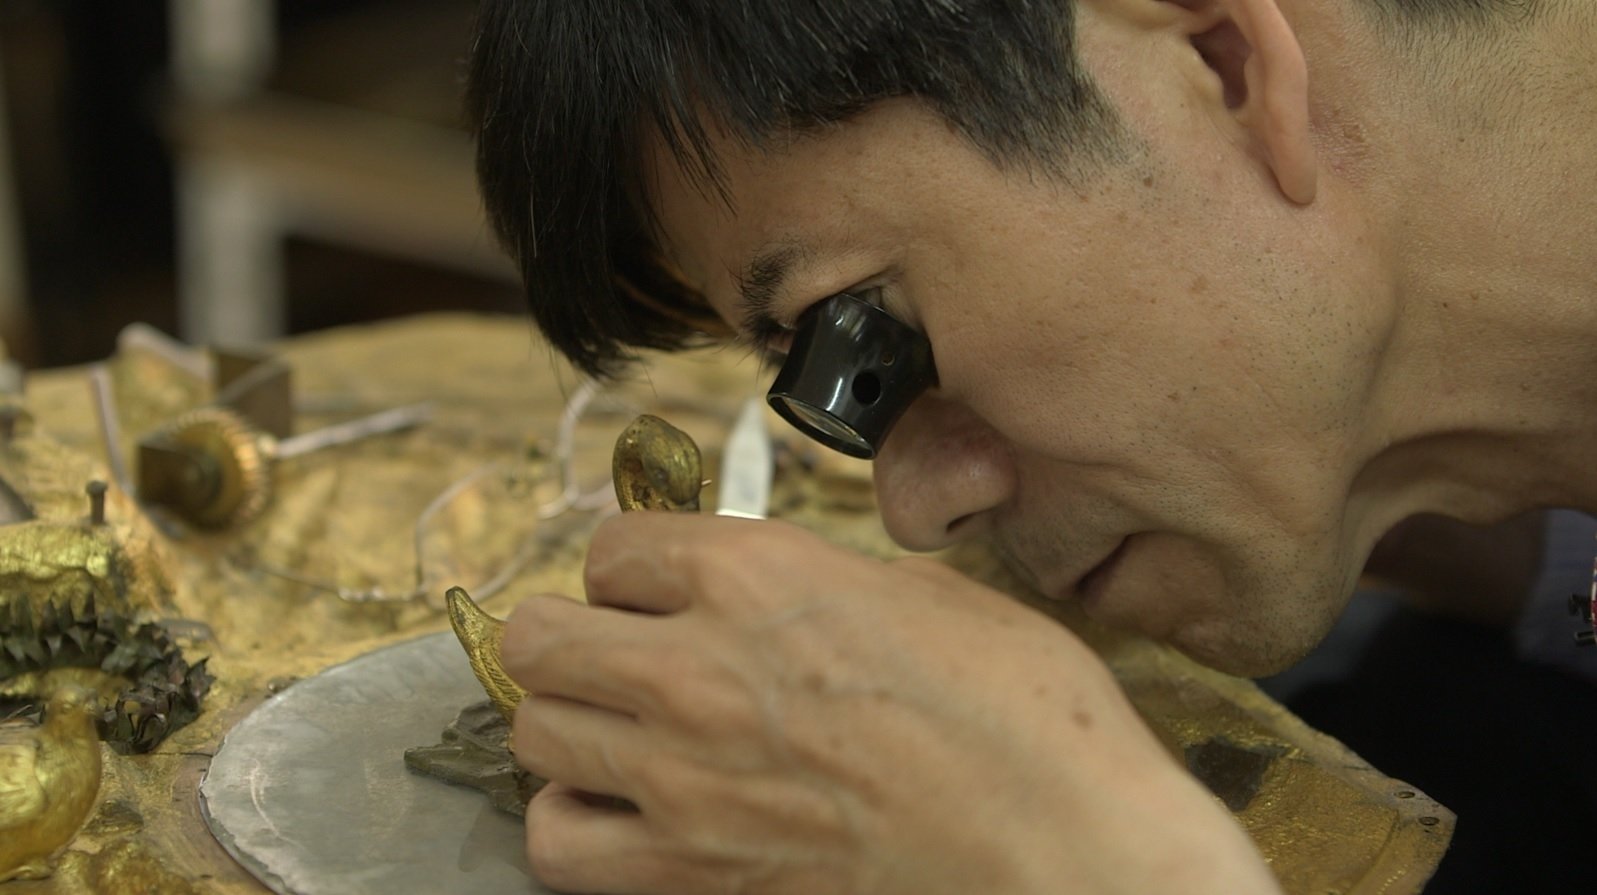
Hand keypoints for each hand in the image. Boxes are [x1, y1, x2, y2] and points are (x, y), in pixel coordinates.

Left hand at [501, 514, 1278, 894]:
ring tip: (619, 732)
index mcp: (756, 576)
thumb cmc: (1024, 716)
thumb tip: (783, 591)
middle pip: (538, 638)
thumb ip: (821, 581)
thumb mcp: (928, 594)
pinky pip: (561, 841)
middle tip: (617, 654)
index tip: (654, 589)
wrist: (1057, 846)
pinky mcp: (690, 871)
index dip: (633, 567)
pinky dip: (576, 822)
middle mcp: (696, 667)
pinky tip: (624, 810)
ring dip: (569, 724)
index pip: (613, 547)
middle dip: (572, 638)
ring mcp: (682, 775)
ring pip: (535, 732)